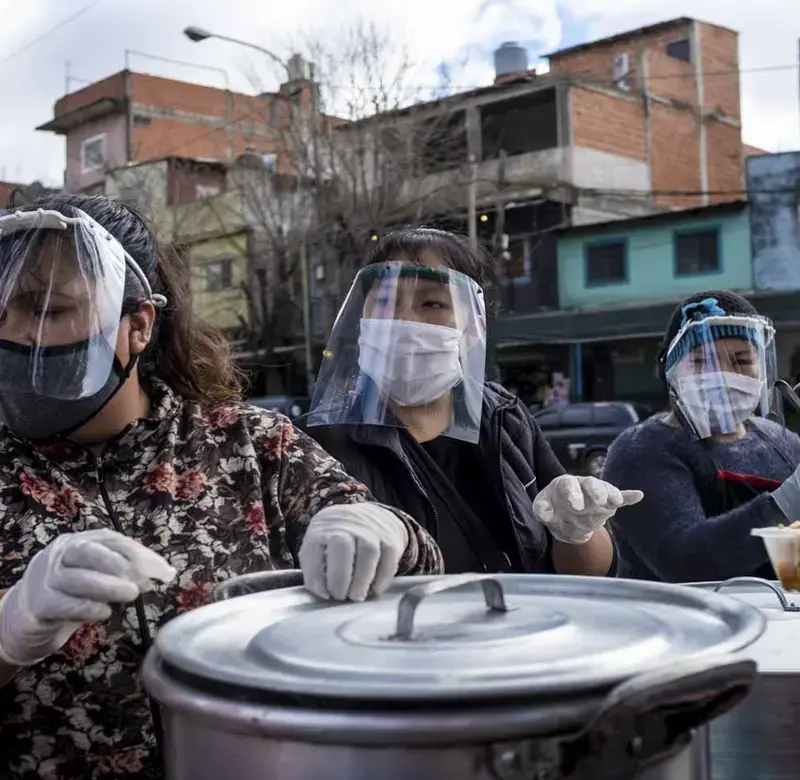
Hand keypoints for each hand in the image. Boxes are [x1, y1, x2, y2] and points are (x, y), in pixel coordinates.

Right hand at [0, 529, 175, 666]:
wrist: (26, 613)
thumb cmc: (72, 590)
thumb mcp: (97, 573)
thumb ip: (126, 570)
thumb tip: (166, 572)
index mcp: (78, 541)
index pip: (112, 540)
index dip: (139, 553)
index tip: (162, 571)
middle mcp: (60, 555)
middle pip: (89, 553)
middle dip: (120, 564)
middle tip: (143, 582)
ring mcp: (47, 578)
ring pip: (78, 578)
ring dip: (108, 587)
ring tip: (131, 595)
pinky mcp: (40, 604)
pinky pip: (65, 604)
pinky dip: (88, 607)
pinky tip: (105, 612)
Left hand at [299, 503, 408, 601]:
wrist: (367, 517)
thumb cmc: (335, 540)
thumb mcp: (317, 548)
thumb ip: (314, 569)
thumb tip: (322, 593)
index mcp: (323, 528)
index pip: (316, 550)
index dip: (317, 577)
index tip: (324, 594)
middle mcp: (347, 523)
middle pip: (343, 546)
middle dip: (341, 578)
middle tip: (340, 597)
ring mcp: (371, 528)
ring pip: (369, 552)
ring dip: (362, 581)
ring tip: (356, 596)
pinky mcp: (390, 537)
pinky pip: (389, 558)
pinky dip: (382, 578)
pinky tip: (374, 589)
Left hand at [533, 475, 643, 545]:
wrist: (566, 521)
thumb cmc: (553, 509)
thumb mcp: (543, 510)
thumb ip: (542, 510)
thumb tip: (545, 513)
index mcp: (565, 484)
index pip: (568, 485)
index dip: (572, 493)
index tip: (575, 506)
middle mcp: (582, 485)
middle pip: (591, 483)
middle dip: (595, 491)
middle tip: (598, 500)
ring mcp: (596, 494)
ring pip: (606, 490)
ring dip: (611, 494)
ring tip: (616, 500)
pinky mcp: (607, 504)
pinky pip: (619, 498)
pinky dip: (628, 496)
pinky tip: (638, 495)